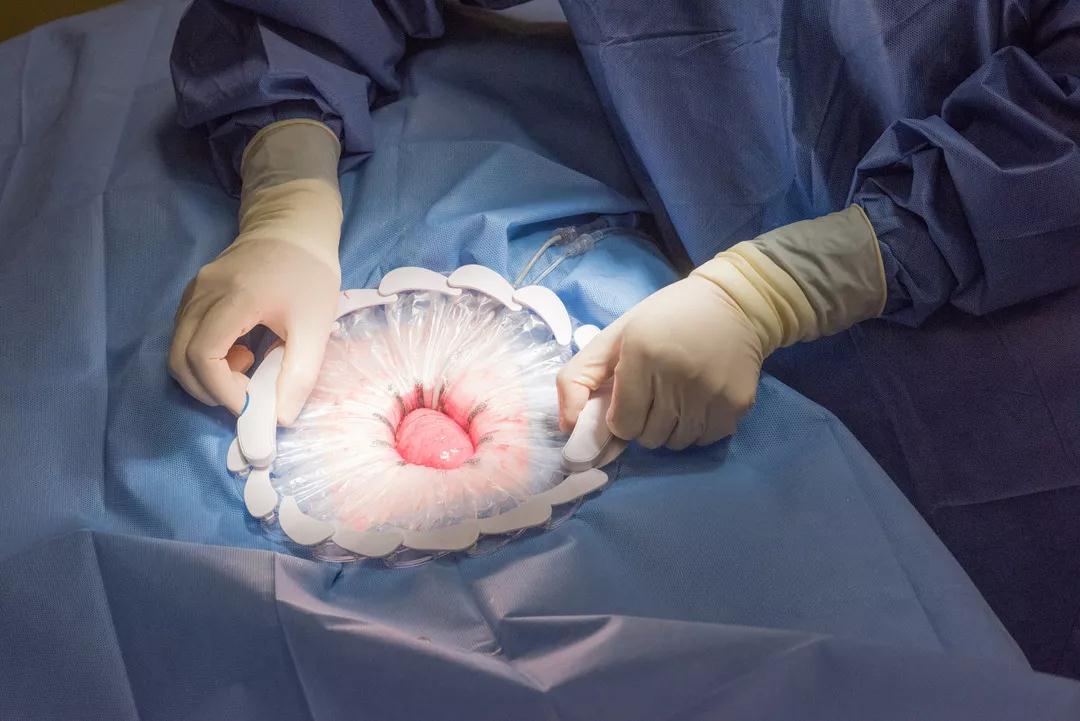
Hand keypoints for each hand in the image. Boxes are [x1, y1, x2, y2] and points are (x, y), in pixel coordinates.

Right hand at [168, 119, 343, 423]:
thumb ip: (300, 374)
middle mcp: (202, 294)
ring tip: (247, 369)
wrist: (293, 227)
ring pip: (178, 349)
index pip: (204, 355)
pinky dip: (206, 358)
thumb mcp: (316, 326)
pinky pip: (185, 335)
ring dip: (206, 375)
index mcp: (233, 298)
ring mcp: (193, 292)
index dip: (223, 391)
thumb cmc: (309, 274)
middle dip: (208, 390)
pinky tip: (240, 353)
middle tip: (246, 396)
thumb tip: (281, 419)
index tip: (253, 405)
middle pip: (179, 359)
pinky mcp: (194, 293)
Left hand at [557, 276, 762, 449]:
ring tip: (677, 399)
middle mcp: (676, 376)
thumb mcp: (616, 335)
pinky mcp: (737, 403)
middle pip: (648, 437)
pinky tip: (700, 401)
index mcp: (641, 354)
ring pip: (676, 443)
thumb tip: (567, 426)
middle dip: (644, 423)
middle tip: (654, 396)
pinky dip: (698, 429)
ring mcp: (710, 392)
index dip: (620, 418)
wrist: (735, 302)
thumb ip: (579, 376)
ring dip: (670, 429)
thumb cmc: (666, 318)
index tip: (629, 398)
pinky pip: (706, 439)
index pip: (622, 424)